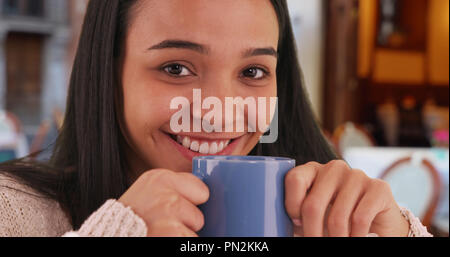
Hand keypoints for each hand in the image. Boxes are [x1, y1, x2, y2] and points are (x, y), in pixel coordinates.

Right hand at [119, 169, 208, 236]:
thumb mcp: (147, 192)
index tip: (179, 208)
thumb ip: (172, 190)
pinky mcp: (173, 234)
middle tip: (164, 224)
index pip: (201, 189)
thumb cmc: (128, 218)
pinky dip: (180, 243)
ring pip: (195, 230)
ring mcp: (170, 215)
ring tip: (161, 232)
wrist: (109, 234)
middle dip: (186, 222)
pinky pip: (191, 242)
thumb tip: (202, 196)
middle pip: (199, 213)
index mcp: (160, 179)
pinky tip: (163, 238)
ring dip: (182, 235)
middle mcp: (166, 194)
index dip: (192, 203)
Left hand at [285, 160, 409, 236]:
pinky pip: (360, 218)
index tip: (296, 224)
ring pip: (337, 216)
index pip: (294, 179)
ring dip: (335, 238)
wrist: (377, 224)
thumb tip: (279, 227)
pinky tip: (353, 240)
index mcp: (313, 170)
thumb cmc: (336, 220)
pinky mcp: (378, 187)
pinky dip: (354, 237)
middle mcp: (334, 168)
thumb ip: (298, 216)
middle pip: (313, 204)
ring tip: (335, 243)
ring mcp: (357, 175)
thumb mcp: (314, 217)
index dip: (292, 206)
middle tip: (314, 242)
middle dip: (311, 233)